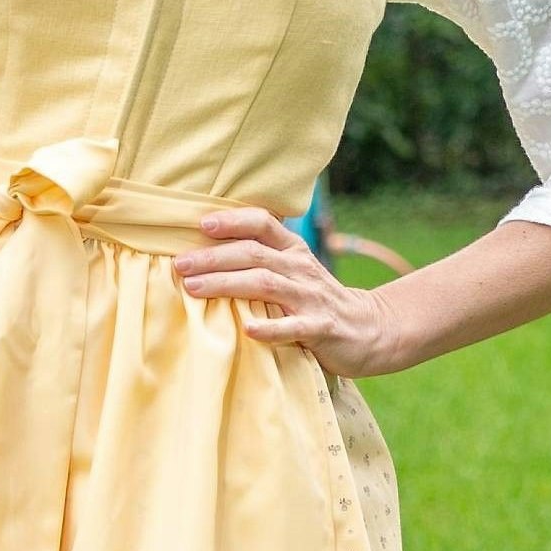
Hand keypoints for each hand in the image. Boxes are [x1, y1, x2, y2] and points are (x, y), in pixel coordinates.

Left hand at [172, 207, 415, 376]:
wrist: (370, 328)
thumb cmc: (315, 298)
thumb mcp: (294, 270)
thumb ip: (261, 258)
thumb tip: (205, 249)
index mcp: (293, 251)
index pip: (263, 224)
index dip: (233, 221)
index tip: (200, 224)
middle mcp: (301, 268)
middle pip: (254, 254)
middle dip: (213, 258)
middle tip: (180, 264)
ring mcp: (311, 297)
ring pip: (266, 284)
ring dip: (227, 285)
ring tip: (194, 288)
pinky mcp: (321, 328)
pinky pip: (294, 326)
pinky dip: (270, 328)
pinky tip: (247, 330)